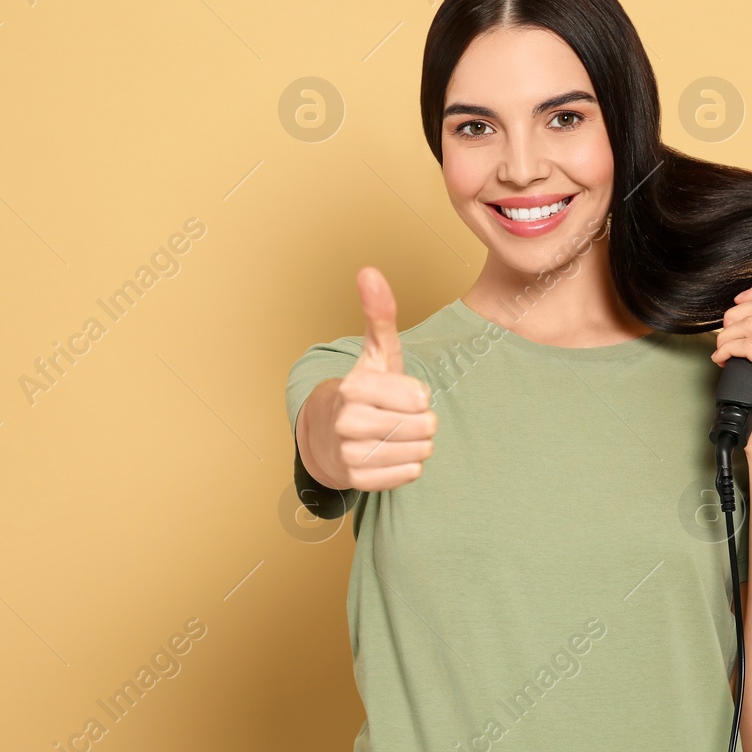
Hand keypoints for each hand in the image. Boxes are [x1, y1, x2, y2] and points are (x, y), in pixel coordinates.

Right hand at [326, 267, 436, 490]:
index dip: (420, 396)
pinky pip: (408, 475)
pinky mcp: (356, 481)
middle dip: (423, 421)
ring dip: (418, 444)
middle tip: (405, 416)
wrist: (328, 435)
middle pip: (423, 427)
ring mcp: (349, 454)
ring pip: (418, 452)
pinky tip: (393, 453)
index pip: (418, 398)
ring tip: (399, 433)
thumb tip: (369, 271)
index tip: (408, 394)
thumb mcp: (375, 352)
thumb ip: (379, 313)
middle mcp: (347, 421)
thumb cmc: (364, 391)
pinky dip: (409, 466)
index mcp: (354, 388)